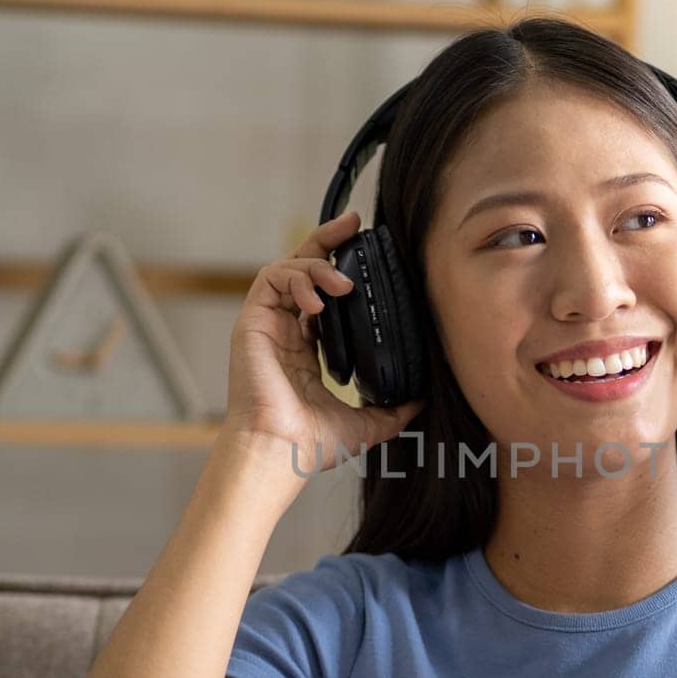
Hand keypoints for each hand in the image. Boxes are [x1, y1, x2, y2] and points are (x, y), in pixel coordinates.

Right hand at [225, 210, 424, 468]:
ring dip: (318, 265)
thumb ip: (394, 410)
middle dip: (327, 241)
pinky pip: (271, 280)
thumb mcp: (367, 423)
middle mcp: (286, 330)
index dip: (341, 270)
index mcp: (307, 349)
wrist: (280, 452)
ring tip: (343, 283)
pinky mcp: (252, 322)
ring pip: (287, 268)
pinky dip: (297, 280)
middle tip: (354, 224)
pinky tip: (320, 301)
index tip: (367, 250)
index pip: (323, 295)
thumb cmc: (310, 444)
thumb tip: (424, 401)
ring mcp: (268, 324)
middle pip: (302, 268)